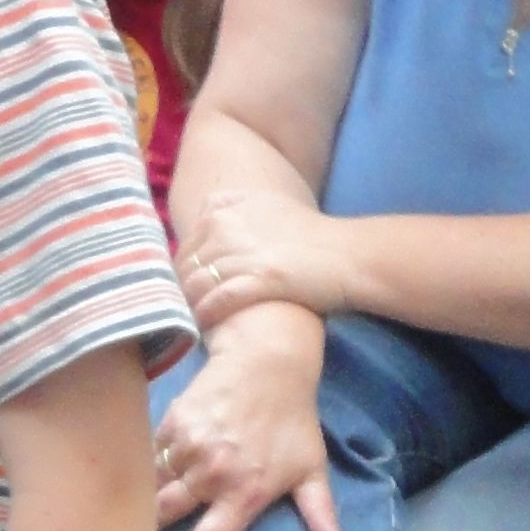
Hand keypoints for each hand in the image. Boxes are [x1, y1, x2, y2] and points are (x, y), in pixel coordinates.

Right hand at [152, 318, 346, 530]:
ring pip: (153, 486)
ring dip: (149, 497)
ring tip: (147, 503)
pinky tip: (162, 463)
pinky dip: (153, 465)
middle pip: (165, 517)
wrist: (267, 362)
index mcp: (245, 493)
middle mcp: (213, 474)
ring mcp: (188, 448)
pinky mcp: (171, 425)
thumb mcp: (312, 469)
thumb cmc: (292, 421)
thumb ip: (321, 514)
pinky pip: (151, 456)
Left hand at [180, 189, 358, 334]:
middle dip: (181, 290)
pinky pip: (216, 300)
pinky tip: (202, 325)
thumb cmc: (310, 235)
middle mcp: (227, 226)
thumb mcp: (266, 205)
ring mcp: (241, 252)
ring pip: (194, 284)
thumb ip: (231, 209)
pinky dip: (205, 315)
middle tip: (184, 311)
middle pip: (185, 265)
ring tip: (191, 321)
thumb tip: (203, 225)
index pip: (186, 243)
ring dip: (189, 306)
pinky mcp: (258, 279)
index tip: (188, 285)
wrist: (348, 256)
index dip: (183, 267)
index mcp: (225, 209)